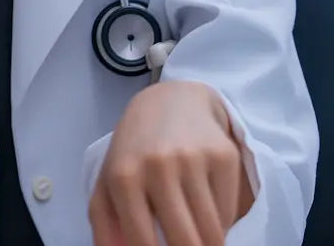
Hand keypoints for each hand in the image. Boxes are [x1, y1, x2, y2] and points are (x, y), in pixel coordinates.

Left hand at [89, 81, 253, 245]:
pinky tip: (206, 209)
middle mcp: (158, 165)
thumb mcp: (108, 181)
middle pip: (185, 243)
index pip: (142, 242)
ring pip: (213, 233)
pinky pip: (230, 213)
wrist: (171, 102)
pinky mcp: (224, 156)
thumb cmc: (135, 151)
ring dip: (208, 245)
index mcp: (123, 176)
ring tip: (196, 237)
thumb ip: (104, 225)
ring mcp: (193, 159)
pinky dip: (221, 223)